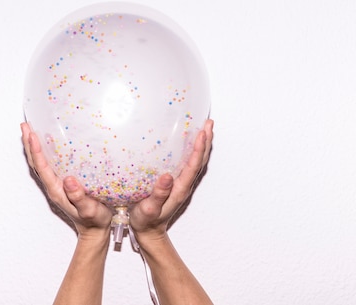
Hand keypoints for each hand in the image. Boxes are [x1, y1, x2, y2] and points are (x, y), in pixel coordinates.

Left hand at [21, 122, 112, 239]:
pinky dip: (43, 152)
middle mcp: (53, 186)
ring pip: (40, 163)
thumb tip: (68, 180)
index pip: (42, 168)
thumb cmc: (94, 221)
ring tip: (30, 130)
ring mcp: (56, 185)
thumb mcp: (90, 210)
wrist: (95, 230)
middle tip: (25, 125)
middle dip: (29, 143)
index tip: (32, 135)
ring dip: (33, 146)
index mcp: (57, 191)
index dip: (36, 151)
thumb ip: (79, 197)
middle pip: (36, 163)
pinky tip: (47, 143)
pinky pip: (48, 165)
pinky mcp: (62, 184)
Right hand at [129, 119, 213, 241]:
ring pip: (197, 161)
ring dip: (203, 144)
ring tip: (205, 128)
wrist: (149, 232)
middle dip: (206, 141)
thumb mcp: (148, 210)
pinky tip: (189, 142)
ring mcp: (181, 184)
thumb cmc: (146, 221)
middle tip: (209, 123)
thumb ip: (158, 195)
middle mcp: (184, 184)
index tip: (202, 132)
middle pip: (200, 160)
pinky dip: (193, 150)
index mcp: (179, 189)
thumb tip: (167, 176)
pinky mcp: (176, 183)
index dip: (199, 148)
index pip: (193, 165)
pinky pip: (189, 163)